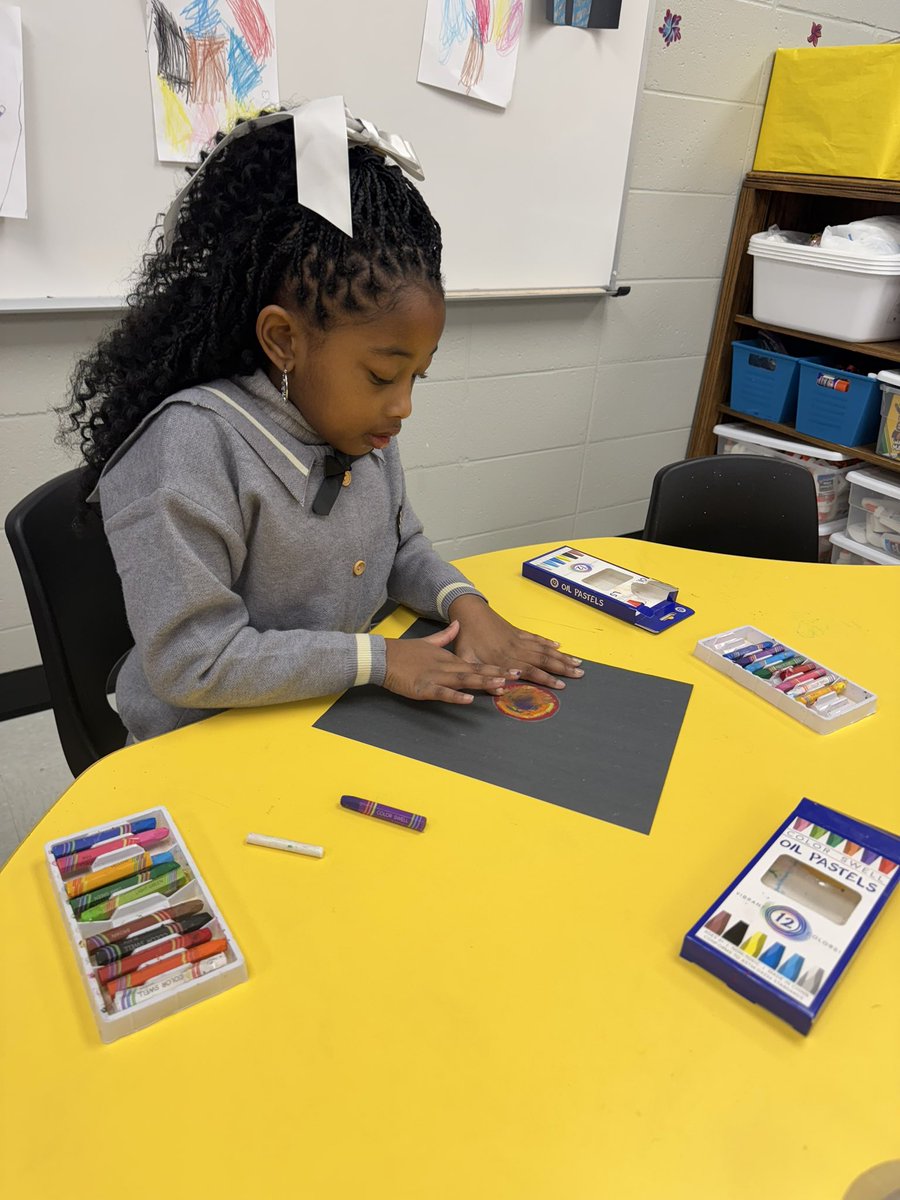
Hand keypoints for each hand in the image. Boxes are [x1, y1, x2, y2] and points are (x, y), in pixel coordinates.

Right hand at [383, 620, 509, 704]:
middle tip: (517, 676)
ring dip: (482, 682)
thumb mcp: (428, 642)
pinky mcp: (423, 687)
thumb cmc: (404, 652)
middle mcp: (445, 667)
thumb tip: (458, 624)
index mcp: (448, 658)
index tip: (512, 670)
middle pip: (475, 671)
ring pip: (463, 680)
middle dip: (497, 674)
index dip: (495, 667)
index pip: (476, 664)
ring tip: (500, 685)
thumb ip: (445, 636)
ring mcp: (435, 677)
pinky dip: (456, 696)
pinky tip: (469, 699)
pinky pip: (442, 693)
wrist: (383, 656)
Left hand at [448, 595, 583, 689]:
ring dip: (561, 656)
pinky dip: (548, 643)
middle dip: (563, 668)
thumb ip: (481, 677)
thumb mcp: (466, 659)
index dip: (546, 678)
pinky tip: (559, 647)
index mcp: (504, 659)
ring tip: (577, 663)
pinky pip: (536, 638)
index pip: (530, 671)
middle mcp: (515, 649)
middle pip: (543, 660)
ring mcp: (518, 639)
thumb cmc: (466, 639)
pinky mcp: (517, 631)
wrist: (468, 612)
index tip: (561, 685)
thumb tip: (499, 691)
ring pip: (543, 649)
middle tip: (580, 674)